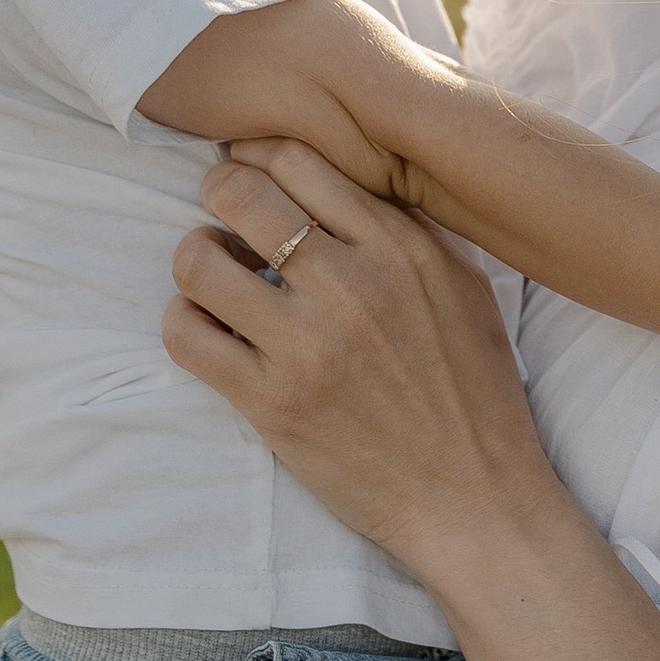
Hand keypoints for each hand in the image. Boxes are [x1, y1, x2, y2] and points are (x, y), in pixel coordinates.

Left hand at [165, 142, 569, 583]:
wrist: (476, 501)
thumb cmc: (475, 396)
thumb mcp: (466, 291)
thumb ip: (407, 231)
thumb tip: (342, 180)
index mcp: (402, 250)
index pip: (298, 159)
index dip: (261, 160)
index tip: (257, 180)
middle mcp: (352, 287)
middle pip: (238, 193)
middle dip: (218, 196)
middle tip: (227, 221)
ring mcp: (306, 347)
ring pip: (198, 262)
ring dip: (196, 260)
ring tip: (217, 280)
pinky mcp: (271, 402)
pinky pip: (185, 335)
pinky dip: (184, 322)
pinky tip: (210, 330)